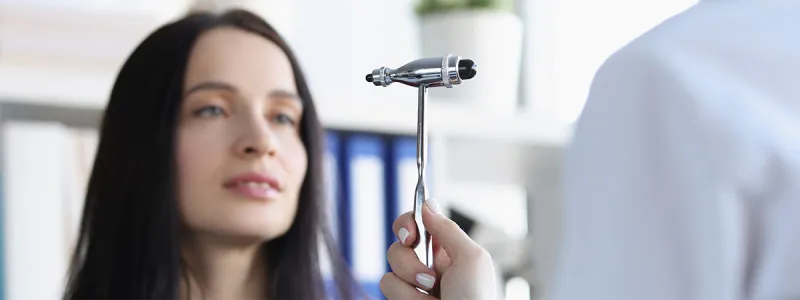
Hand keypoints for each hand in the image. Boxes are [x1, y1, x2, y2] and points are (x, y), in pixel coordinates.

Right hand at [380, 197, 496, 299]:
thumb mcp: (472, 259)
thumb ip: (447, 229)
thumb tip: (427, 205)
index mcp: (449, 248)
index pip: (422, 220)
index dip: (410, 219)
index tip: (410, 232)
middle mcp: (429, 263)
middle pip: (400, 240)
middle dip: (408, 256)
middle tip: (425, 270)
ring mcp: (414, 284)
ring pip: (391, 265)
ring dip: (410, 280)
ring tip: (432, 294)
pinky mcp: (403, 299)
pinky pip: (387, 285)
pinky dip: (406, 297)